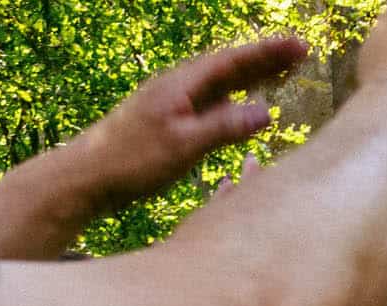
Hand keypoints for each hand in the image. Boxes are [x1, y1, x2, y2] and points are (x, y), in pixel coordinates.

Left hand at [74, 37, 308, 212]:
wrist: (87, 177)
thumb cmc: (132, 162)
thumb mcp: (185, 146)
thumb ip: (225, 127)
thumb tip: (266, 111)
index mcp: (180, 86)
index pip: (232, 63)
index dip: (268, 54)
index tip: (300, 46)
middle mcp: (176, 89)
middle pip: (228, 68)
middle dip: (265, 59)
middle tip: (300, 52)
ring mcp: (172, 104)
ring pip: (220, 84)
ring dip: (252, 77)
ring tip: (281, 73)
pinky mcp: (169, 122)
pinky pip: (211, 102)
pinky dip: (235, 98)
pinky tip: (243, 105)